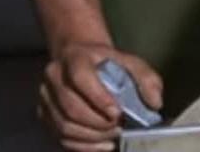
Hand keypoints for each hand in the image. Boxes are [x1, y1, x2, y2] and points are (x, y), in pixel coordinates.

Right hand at [37, 41, 161, 151]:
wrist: (81, 60)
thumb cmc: (106, 64)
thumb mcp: (129, 62)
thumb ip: (146, 78)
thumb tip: (155, 102)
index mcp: (74, 57)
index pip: (80, 77)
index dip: (98, 98)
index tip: (118, 112)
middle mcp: (54, 75)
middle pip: (71, 107)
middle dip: (98, 123)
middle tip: (119, 127)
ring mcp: (47, 96)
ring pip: (65, 126)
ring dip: (92, 137)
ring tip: (112, 136)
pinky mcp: (45, 114)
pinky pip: (61, 138)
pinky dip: (84, 147)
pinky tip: (102, 144)